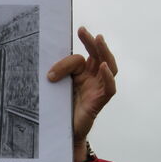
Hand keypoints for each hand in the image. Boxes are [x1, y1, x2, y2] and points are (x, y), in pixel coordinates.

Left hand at [47, 27, 117, 161]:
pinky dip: (108, 77)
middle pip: (99, 57)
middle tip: (85, 31)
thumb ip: (58, 76)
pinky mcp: (99, 102)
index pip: (83, 57)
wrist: (62, 131)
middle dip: (93, 43)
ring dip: (104, 53)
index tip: (78, 30)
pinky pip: (109, 88)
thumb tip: (50, 73)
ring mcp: (97, 90)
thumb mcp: (57, 87)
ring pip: (109, 68)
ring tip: (99, 41)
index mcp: (83, 74)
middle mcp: (92, 79)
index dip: (79, 47)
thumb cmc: (60, 107)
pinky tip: (103, 68)